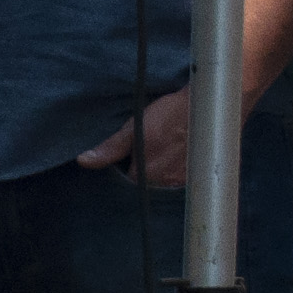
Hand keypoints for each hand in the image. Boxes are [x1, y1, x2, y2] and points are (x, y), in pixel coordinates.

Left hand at [75, 83, 199, 191]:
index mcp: (145, 174)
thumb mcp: (136, 127)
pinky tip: (178, 158)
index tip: (132, 158)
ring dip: (162, 174)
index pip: (128, 183)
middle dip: (145, 174)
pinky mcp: (198, 176)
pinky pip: (181, 181)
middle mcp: (165, 183)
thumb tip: (84, 161)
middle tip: (151, 154)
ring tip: (165, 155)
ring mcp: (184, 182)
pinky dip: (177, 172)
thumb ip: (112, 148)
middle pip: (147, 186)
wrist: (209, 106)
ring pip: (164, 185)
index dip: (127, 170)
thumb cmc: (170, 115)